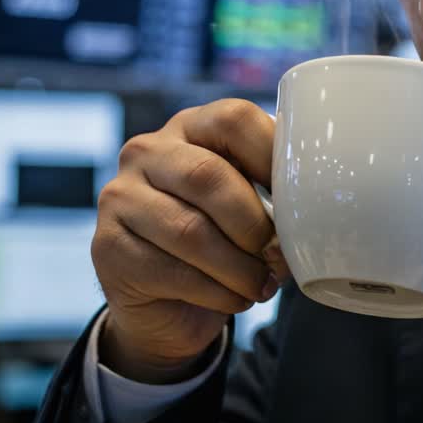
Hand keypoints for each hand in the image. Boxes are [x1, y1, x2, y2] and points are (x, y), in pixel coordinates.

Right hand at [92, 100, 289, 383]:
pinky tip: (233, 298)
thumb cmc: (222, 242)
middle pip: (208, 176)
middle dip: (253, 225)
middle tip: (276, 255)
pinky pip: (171, 271)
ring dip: (238, 268)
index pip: (234, 120)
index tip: (302, 199)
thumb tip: (315, 209)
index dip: (273, 158)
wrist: (169, 303)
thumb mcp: (251, 205)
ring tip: (259, 285)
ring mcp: (120, 198)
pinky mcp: (108, 247)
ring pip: (189, 230)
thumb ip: (276, 190)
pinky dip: (217, 293)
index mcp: (191, 127)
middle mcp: (147, 152)